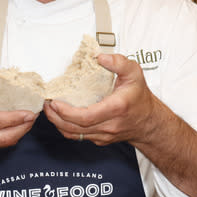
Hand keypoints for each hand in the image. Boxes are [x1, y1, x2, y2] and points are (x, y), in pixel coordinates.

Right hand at [0, 65, 37, 152]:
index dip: (11, 118)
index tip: (27, 112)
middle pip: (1, 137)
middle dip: (22, 127)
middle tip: (34, 115)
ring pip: (3, 143)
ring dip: (21, 132)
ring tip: (31, 119)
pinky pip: (1, 144)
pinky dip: (14, 135)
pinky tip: (21, 124)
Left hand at [43, 54, 163, 145]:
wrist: (149, 122)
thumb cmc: (139, 97)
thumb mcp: (135, 73)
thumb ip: (119, 62)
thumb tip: (100, 57)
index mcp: (116, 108)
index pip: (86, 117)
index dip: (67, 112)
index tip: (55, 102)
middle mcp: (109, 125)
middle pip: (75, 128)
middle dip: (56, 117)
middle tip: (46, 104)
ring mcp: (103, 135)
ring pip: (74, 135)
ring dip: (58, 123)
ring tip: (49, 109)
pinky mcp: (99, 139)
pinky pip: (78, 136)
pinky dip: (66, 127)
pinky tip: (60, 116)